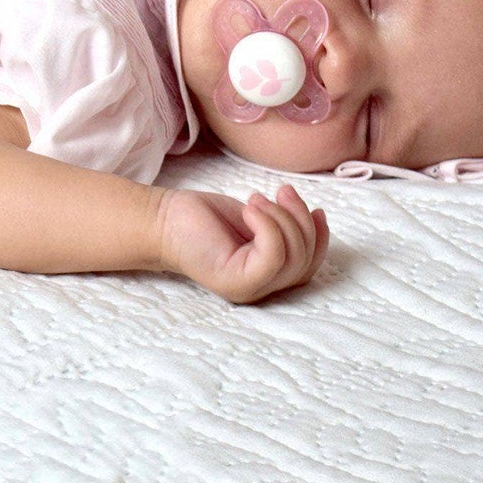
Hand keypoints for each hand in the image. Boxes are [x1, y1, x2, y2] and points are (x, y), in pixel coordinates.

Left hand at [156, 184, 329, 303]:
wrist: (162, 220)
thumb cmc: (204, 219)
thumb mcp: (254, 220)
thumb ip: (281, 227)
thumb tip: (314, 217)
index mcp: (267, 278)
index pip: (309, 267)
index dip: (319, 238)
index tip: (316, 209)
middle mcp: (261, 290)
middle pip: (305, 262)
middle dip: (299, 220)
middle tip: (277, 193)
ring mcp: (249, 290)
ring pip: (292, 258)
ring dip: (282, 218)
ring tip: (255, 199)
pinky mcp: (237, 283)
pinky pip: (273, 256)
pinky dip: (269, 225)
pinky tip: (250, 208)